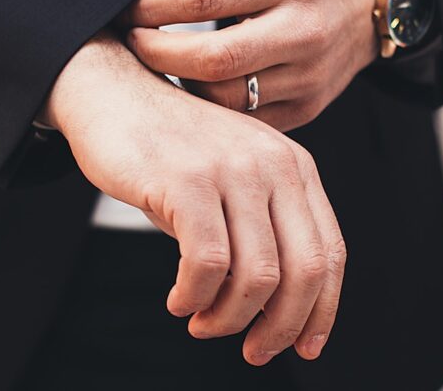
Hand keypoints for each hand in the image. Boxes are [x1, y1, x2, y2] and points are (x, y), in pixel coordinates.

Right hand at [40, 32, 346, 364]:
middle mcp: (272, 164)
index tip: (304, 347)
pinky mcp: (187, 180)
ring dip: (229, 318)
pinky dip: (194, 296)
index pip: (329, 252)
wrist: (113, 93)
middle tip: (253, 350)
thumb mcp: (233, 177)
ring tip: (202, 321)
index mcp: (293, 165)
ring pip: (256, 276)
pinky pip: (207, 263)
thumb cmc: (170, 146)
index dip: (321, 310)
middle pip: (303, 271)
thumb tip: (273, 309)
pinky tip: (179, 299)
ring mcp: (230, 169)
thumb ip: (260, 228)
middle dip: (281, 327)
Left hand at [122, 0, 377, 130]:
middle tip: (135, 42)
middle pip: (213, 61)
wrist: (367, 0)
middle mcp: (303, 29)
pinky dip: (212, 107)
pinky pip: (245, 120)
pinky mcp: (308, 106)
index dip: (153, 8)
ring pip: (226, 99)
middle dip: (158, 54)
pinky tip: (196, 85)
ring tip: (164, 64)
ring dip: (182, 84)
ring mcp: (309, 75)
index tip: (127, 11)